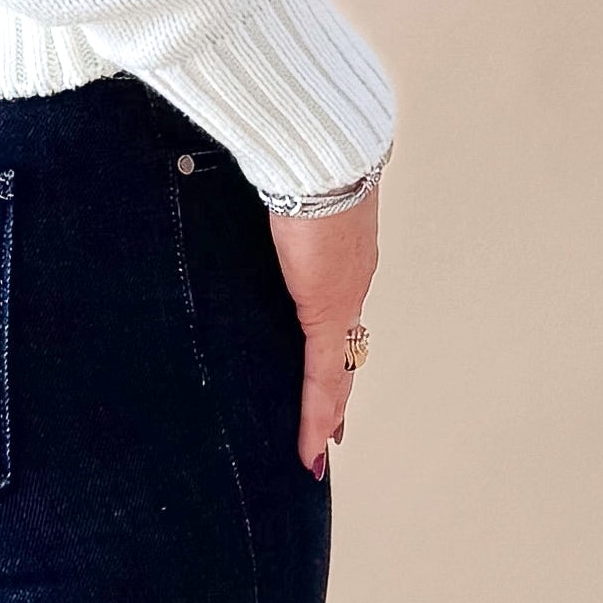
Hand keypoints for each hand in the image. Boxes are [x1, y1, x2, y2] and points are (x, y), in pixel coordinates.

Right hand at [268, 179, 378, 477]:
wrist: (322, 155)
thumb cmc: (300, 155)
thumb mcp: (281, 189)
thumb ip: (271, 203)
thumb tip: (251, 188)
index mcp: (341, 248)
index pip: (339, 307)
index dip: (334, 343)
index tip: (331, 370)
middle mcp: (351, 278)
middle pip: (345, 347)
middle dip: (337, 390)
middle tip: (332, 427)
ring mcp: (343, 298)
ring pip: (337, 369)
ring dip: (328, 409)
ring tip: (320, 445)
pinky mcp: (327, 312)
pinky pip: (323, 377)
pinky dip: (318, 416)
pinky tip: (313, 447)